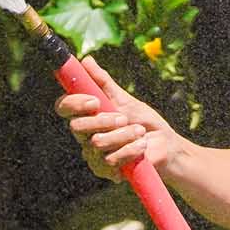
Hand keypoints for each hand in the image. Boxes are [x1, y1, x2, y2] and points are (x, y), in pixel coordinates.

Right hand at [52, 60, 186, 184]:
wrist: (165, 147)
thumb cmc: (144, 121)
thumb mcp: (125, 99)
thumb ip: (104, 82)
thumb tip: (86, 60)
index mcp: (86, 115)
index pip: (64, 107)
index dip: (74, 103)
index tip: (95, 101)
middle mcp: (84, 135)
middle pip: (77, 127)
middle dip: (104, 121)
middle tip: (125, 118)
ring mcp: (93, 154)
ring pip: (96, 143)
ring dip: (123, 136)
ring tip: (140, 133)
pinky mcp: (104, 170)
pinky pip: (109, 161)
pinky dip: (129, 151)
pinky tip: (141, 148)